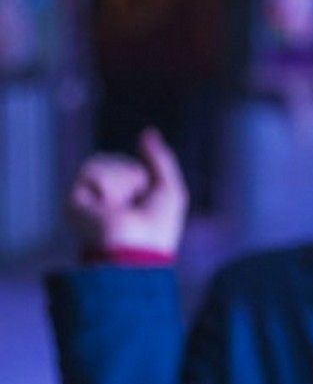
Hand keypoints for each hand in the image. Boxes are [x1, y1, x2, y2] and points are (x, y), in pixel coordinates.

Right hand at [68, 128, 188, 253]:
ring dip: (123, 180)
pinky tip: (108, 205)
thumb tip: (147, 132)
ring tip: (122, 206)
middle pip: (116, 161)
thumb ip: (160, 159)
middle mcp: (101, 201)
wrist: (136, 251)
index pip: (128, 167)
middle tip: (136, 204)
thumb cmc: (158, 230)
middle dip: (133, 175)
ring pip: (104, 163)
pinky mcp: (72, 200)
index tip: (147, 200)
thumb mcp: (170, 189)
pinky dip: (109, 185)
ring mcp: (86, 200)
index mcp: (122, 202)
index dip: (141, 176)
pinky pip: (92, 171)